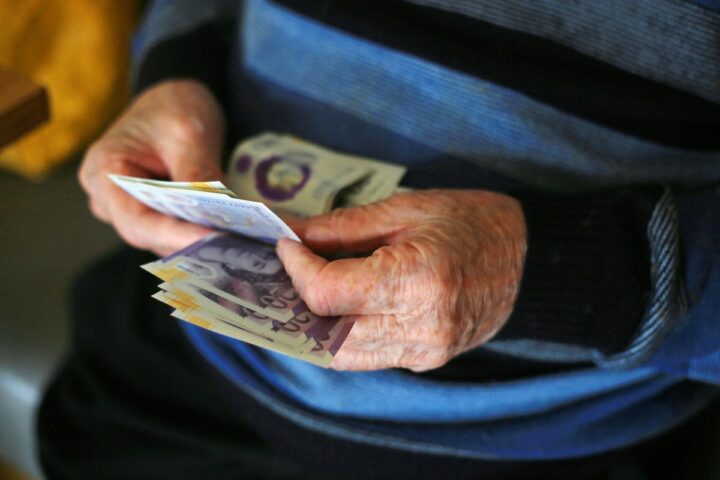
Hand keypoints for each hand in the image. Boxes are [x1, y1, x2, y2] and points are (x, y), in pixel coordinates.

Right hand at [78, 80, 224, 255]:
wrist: (174, 101)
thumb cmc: (173, 108)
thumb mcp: (189, 133)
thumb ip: (198, 174)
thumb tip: (217, 216)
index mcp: (104, 173)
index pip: (137, 221)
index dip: (176, 236)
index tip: (214, 241)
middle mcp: (109, 199)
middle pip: (151, 236)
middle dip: (194, 243)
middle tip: (237, 247)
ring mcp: (129, 210)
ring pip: (166, 239)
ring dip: (201, 244)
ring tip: (239, 244)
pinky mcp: (152, 215)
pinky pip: (175, 233)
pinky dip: (201, 234)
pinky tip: (231, 236)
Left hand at [277, 190, 526, 371]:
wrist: (527, 254)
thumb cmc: (467, 221)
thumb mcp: (403, 209)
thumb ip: (340, 227)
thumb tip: (291, 233)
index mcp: (418, 280)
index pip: (327, 292)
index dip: (296, 269)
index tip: (287, 246)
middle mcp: (423, 326)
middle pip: (327, 332)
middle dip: (298, 300)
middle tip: (289, 269)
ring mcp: (428, 350)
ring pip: (342, 354)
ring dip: (317, 324)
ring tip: (308, 289)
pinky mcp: (428, 359)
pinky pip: (369, 356)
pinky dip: (345, 335)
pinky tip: (342, 306)